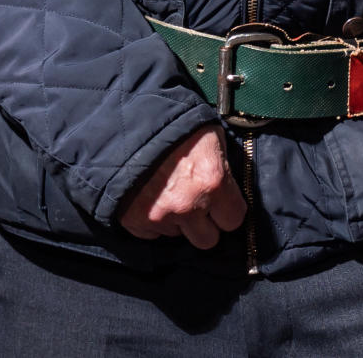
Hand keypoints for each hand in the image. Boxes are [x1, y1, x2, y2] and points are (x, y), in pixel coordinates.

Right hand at [119, 123, 246, 249]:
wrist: (129, 122)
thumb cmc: (176, 125)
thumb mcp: (210, 137)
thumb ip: (223, 169)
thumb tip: (230, 189)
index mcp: (213, 181)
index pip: (234, 220)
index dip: (228, 210)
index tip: (223, 203)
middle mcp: (189, 205)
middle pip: (208, 240)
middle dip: (205, 223)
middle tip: (197, 202)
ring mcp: (160, 217)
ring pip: (178, 235)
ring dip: (178, 220)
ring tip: (170, 191)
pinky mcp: (136, 223)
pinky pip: (153, 233)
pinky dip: (155, 219)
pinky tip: (153, 196)